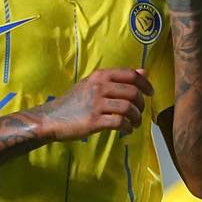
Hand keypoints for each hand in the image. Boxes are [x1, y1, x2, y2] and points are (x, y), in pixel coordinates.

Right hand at [30, 68, 153, 140]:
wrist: (51, 118)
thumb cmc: (74, 102)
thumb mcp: (93, 83)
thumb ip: (117, 78)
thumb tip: (142, 71)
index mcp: (100, 75)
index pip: (131, 74)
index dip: (145, 84)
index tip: (150, 93)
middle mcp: (99, 86)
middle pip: (133, 92)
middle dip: (141, 105)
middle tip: (139, 113)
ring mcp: (96, 103)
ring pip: (128, 108)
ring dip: (136, 118)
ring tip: (134, 123)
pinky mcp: (94, 121)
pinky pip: (120, 122)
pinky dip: (127, 127)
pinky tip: (126, 130)